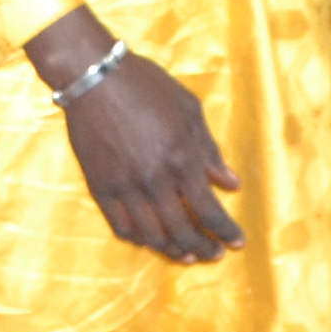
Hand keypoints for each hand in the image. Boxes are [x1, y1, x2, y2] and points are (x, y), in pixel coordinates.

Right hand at [29, 10, 241, 259]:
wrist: (93, 77)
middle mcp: (155, 180)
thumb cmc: (146, 86)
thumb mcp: (189, 110)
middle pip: (183, 232)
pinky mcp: (100, 188)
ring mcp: (125, 187)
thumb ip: (210, 150)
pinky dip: (140, 239)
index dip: (226, 232)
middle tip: (214, 255)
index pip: (210, 211)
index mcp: (181, 159)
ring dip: (173, 250)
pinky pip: (121, 227)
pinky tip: (151, 240)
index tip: (237, 242)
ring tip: (186, 254)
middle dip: (204, 249)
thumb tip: (230, 183)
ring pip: (152, 236)